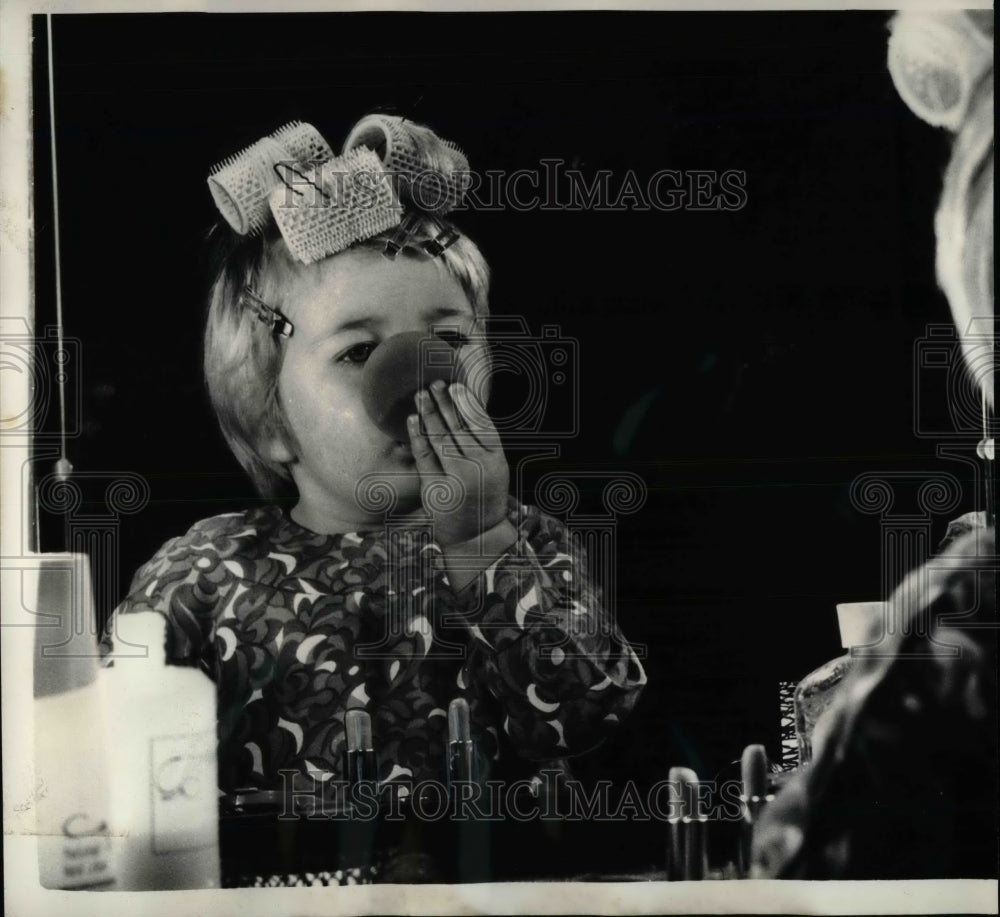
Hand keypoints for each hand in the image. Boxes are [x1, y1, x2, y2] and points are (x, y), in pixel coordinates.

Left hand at [408, 380, 508, 546]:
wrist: (478, 535)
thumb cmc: (485, 496)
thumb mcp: (494, 469)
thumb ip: (484, 444)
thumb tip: (468, 409)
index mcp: (496, 459)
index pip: (481, 424)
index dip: (467, 403)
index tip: (455, 386)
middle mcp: (478, 467)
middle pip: (459, 428)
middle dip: (445, 403)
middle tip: (433, 383)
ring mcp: (457, 478)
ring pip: (441, 438)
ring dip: (429, 414)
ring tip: (420, 395)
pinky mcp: (437, 488)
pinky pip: (424, 456)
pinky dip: (417, 436)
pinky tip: (412, 419)